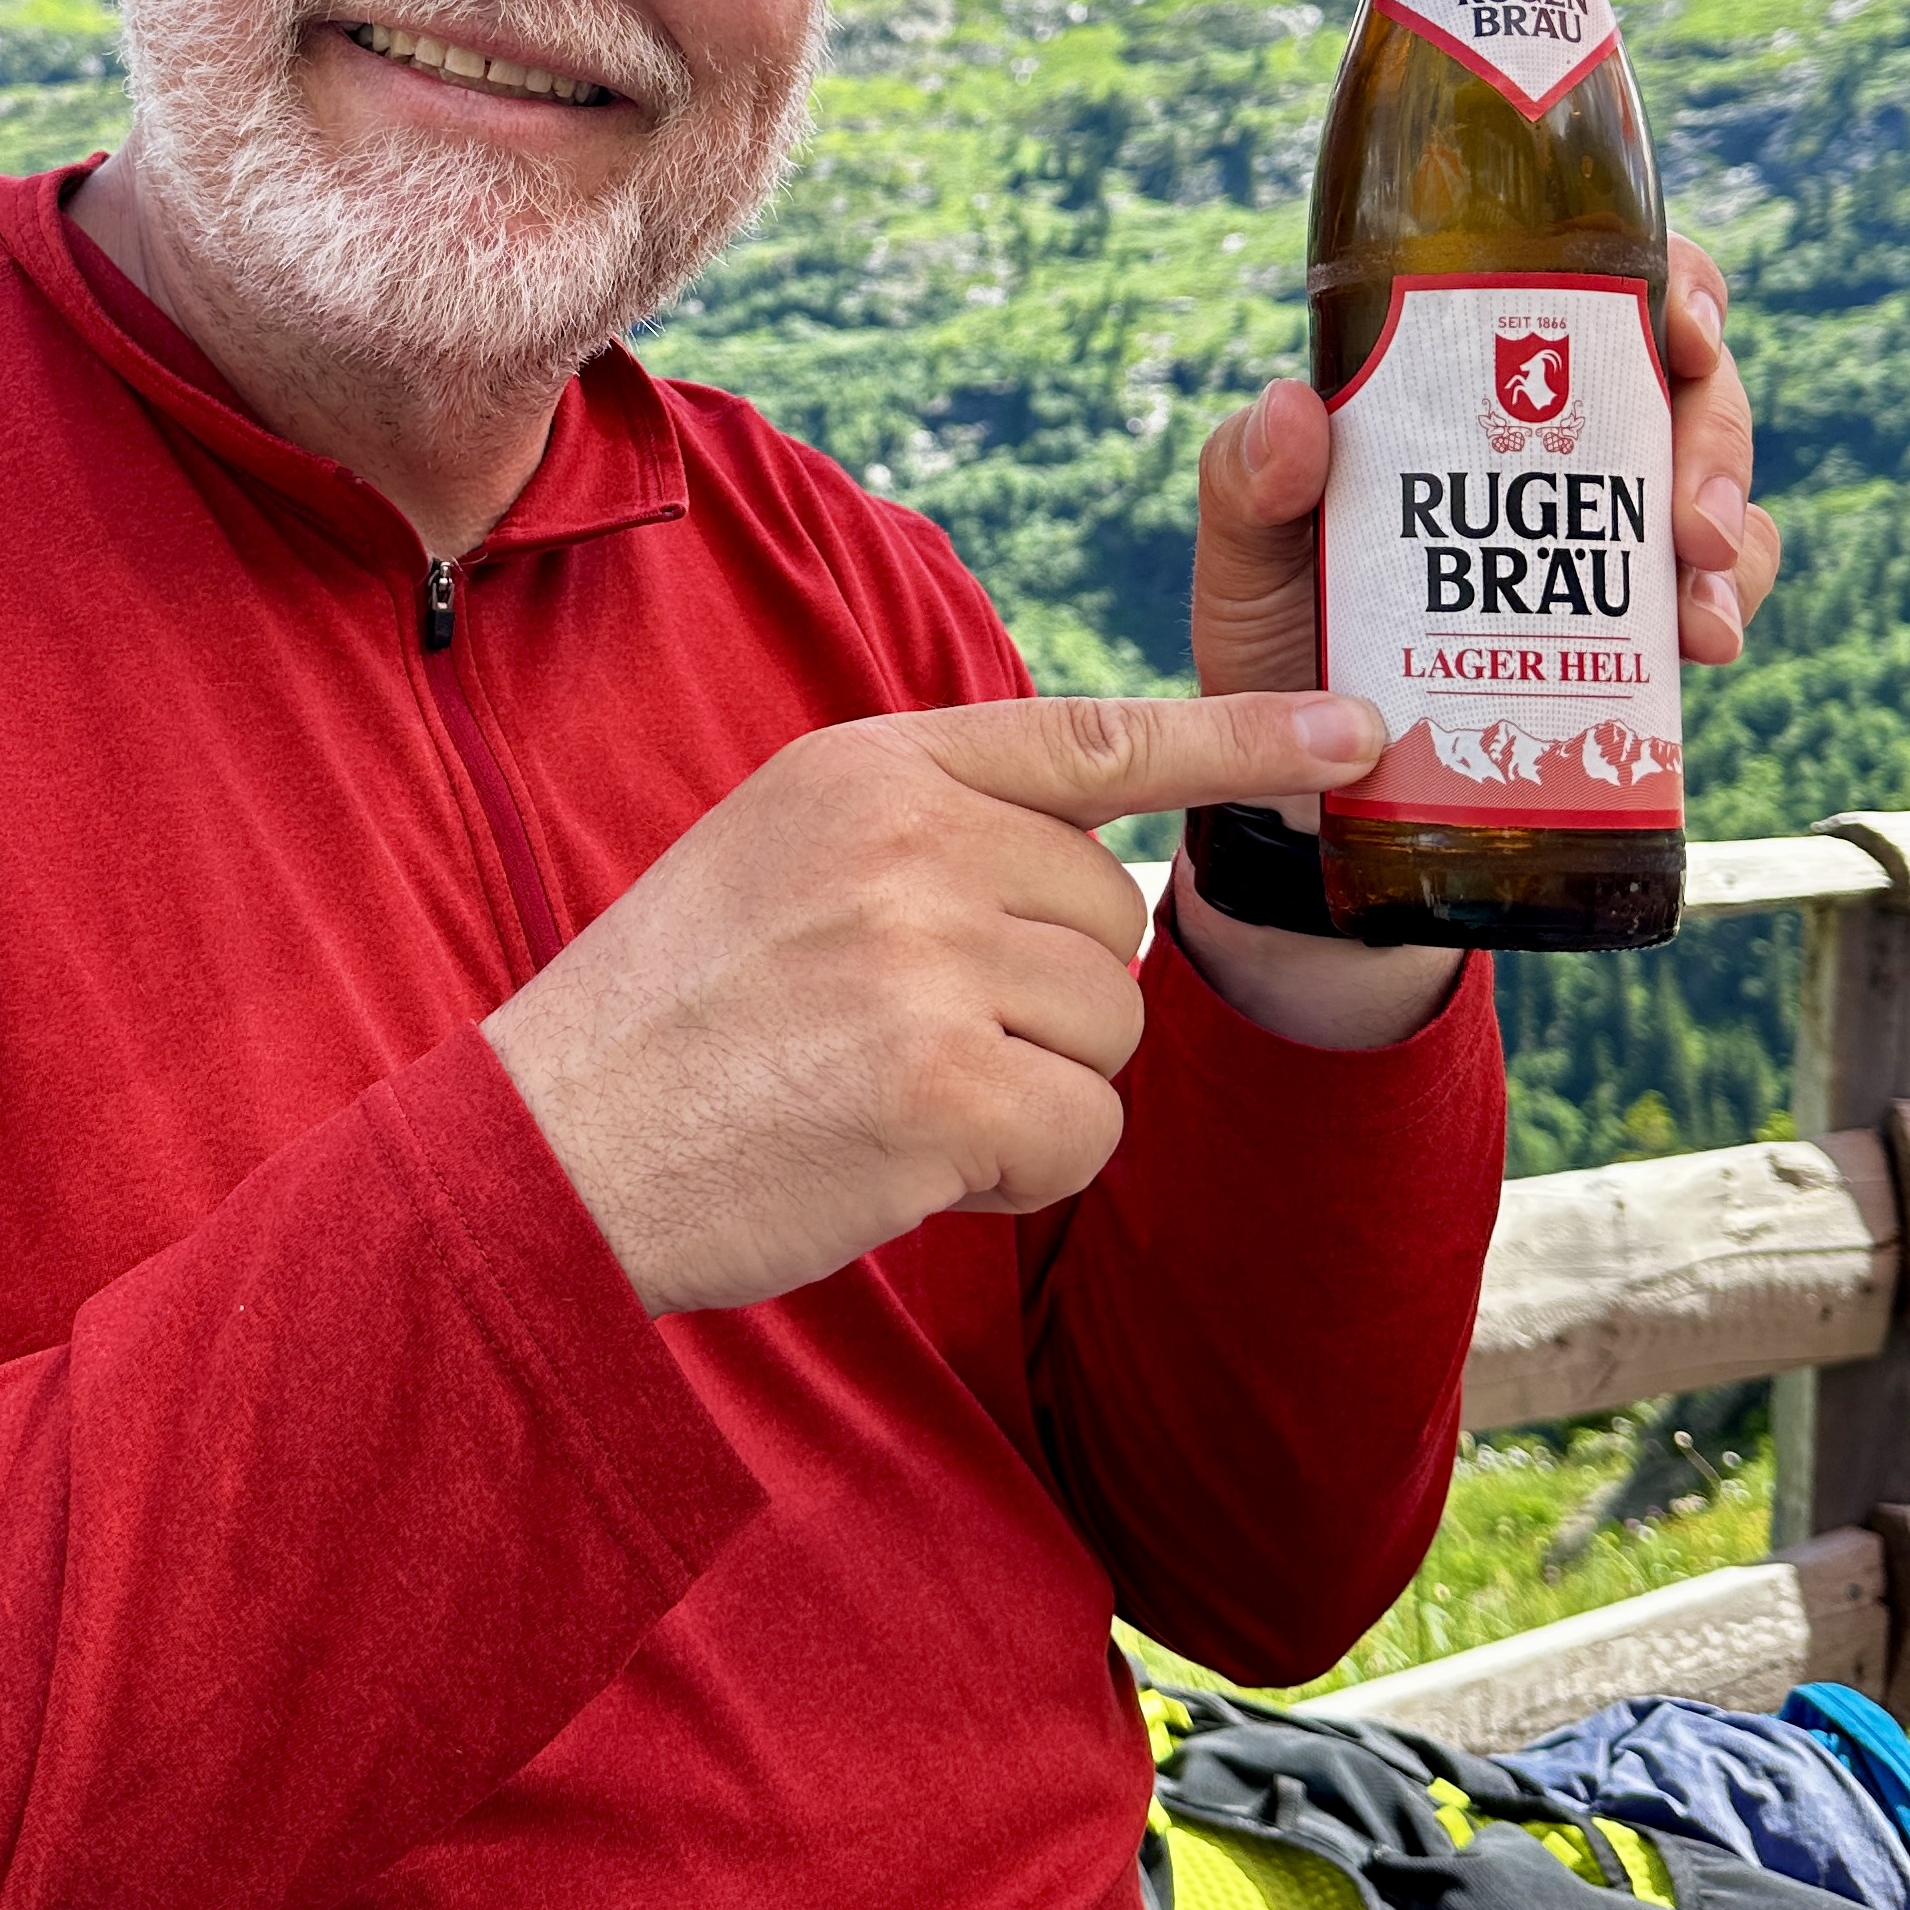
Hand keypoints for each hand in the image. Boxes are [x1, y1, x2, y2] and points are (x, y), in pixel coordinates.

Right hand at [484, 690, 1388, 1316]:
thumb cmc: (669, 1023)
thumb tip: (1101, 866)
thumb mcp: (776, 856)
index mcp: (865, 767)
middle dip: (1044, 1004)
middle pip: (1113, 923)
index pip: (1094, 738)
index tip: (1361, 734)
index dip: (1242, 741)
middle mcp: (906, 838)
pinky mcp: (938, 1086)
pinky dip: (1016, 1174)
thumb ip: (924, 830)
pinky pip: (1084, 1136)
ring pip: (1109, 1035)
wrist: (548, 1149)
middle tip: (899, 1041)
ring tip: (884, 1099)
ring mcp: (923, 957)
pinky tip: (901, 1163)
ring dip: (1030, 1095)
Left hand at [1192, 231, 1781, 696]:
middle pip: (1686, 390)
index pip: (1597, 297)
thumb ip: (1246, 475)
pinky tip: (1702, 647)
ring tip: (1697, 616)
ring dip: (1733, 537)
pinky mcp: (1626, 626)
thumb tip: (1298, 407)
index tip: (1683, 334)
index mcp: (1472, 389)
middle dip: (1716, 438)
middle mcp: (1553, 448)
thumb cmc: (1269, 635)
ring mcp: (1598, 535)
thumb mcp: (1242, 548)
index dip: (1673, 290)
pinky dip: (1724, 607)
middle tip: (1692, 520)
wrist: (1298, 781)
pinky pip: (1713, 591)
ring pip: (1717, 492)